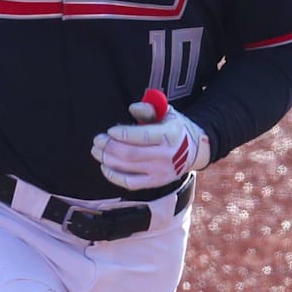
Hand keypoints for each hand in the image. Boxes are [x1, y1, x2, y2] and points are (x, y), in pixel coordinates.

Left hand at [91, 100, 209, 190]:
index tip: (110, 131)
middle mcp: (166, 155)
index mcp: (170, 135)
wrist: (194, 151)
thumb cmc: (175, 128)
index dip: (124, 134)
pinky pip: (130, 183)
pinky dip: (114, 176)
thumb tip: (133, 108)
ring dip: (108, 159)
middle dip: (110, 147)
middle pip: (132, 154)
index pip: (144, 136)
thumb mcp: (167, 113)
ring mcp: (160, 171)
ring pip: (128, 168)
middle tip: (98, 140)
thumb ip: (149, 108)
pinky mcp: (155, 182)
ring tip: (97, 151)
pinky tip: (105, 166)